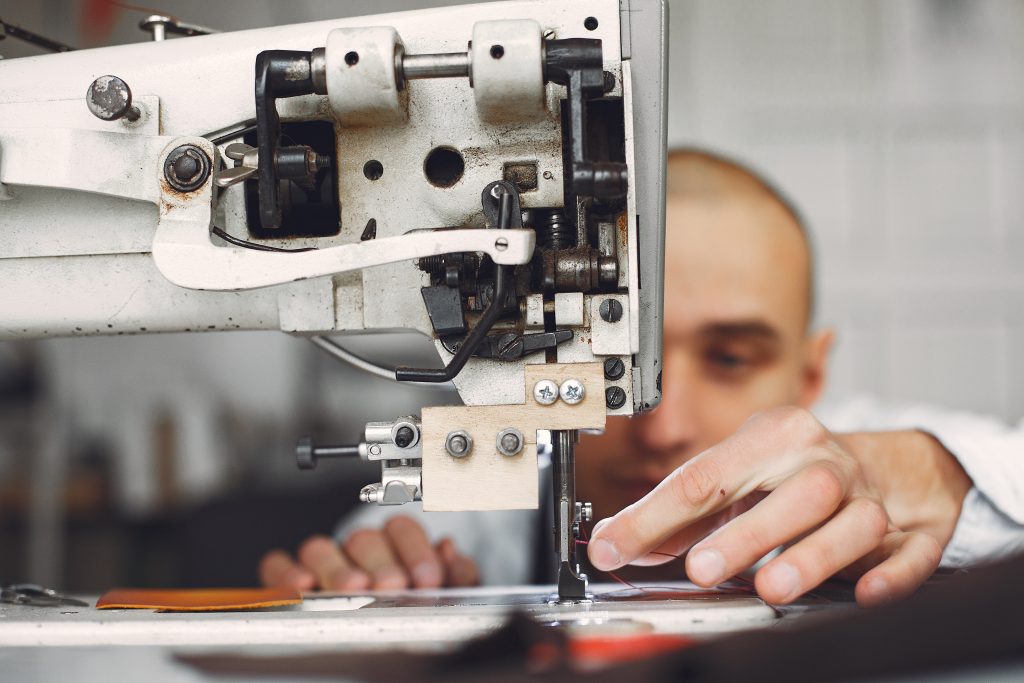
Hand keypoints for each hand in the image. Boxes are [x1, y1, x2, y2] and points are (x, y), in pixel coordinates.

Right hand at [259, 515, 479, 590]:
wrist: (389, 629)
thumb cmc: (415, 605)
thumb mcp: (446, 592)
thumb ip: (455, 574)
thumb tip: (450, 553)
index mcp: (396, 543)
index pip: (402, 528)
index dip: (416, 550)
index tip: (427, 578)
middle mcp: (359, 548)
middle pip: (362, 539)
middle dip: (379, 562)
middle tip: (391, 584)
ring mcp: (324, 561)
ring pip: (321, 548)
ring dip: (336, 568)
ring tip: (353, 588)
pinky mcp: (288, 578)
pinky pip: (278, 566)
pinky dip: (286, 573)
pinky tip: (302, 587)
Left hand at [587, 407, 947, 606]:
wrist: (893, 465)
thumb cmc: (798, 472)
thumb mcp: (739, 477)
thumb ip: (683, 514)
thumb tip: (617, 541)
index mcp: (774, 438)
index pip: (707, 476)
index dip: (656, 515)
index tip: (613, 547)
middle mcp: (825, 462)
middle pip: (793, 493)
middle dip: (747, 532)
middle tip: (702, 568)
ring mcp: (872, 496)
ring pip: (852, 522)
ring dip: (813, 556)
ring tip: (772, 588)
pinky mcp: (913, 532)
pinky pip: (909, 553)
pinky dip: (889, 574)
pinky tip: (865, 593)